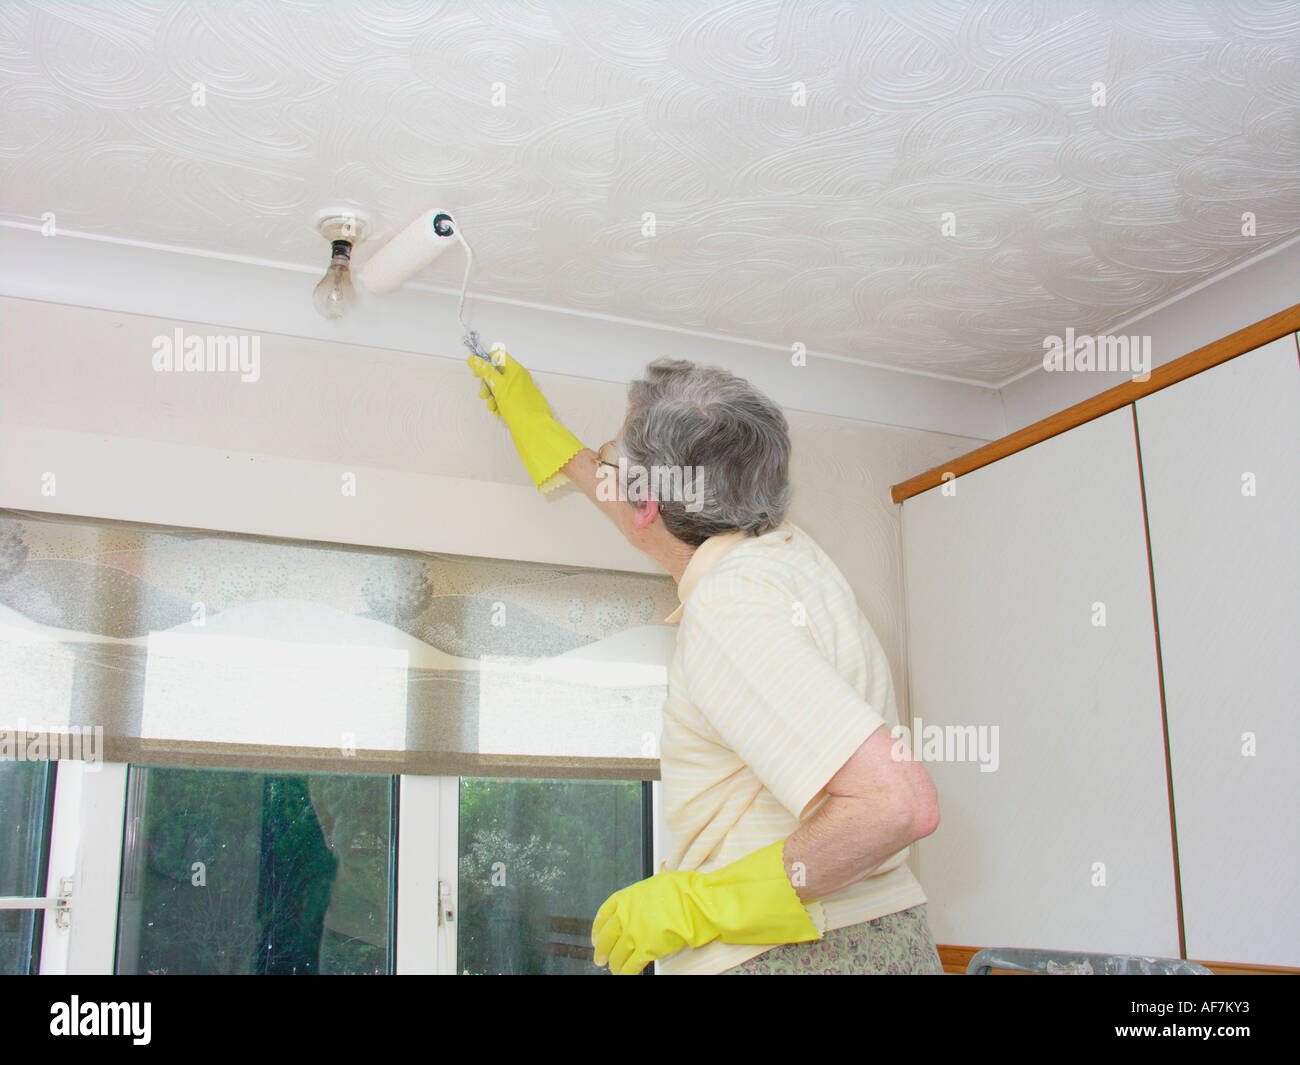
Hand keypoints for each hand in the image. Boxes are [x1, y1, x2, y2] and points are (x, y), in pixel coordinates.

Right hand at [467, 346, 585, 491]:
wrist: (533, 427)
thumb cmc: (517, 405)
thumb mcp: (498, 385)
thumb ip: (485, 371)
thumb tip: (473, 359)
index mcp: (516, 369)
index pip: (499, 356)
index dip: (486, 362)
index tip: (477, 372)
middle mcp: (518, 378)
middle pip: (497, 374)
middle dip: (487, 384)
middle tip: (483, 395)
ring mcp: (519, 391)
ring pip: (499, 388)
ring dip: (492, 397)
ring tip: (492, 407)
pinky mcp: (519, 403)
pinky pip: (504, 399)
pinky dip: (499, 404)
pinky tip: (498, 412)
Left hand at [590, 839, 820, 974]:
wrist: (696, 903)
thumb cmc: (685, 890)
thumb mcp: (659, 881)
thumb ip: (647, 894)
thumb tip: (648, 896)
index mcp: (628, 896)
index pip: (604, 912)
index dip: (597, 926)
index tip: (595, 934)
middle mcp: (627, 914)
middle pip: (606, 936)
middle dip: (601, 949)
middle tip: (599, 958)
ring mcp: (634, 932)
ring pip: (616, 953)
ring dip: (613, 963)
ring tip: (613, 969)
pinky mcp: (646, 949)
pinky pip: (630, 965)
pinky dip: (626, 972)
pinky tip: (626, 975)